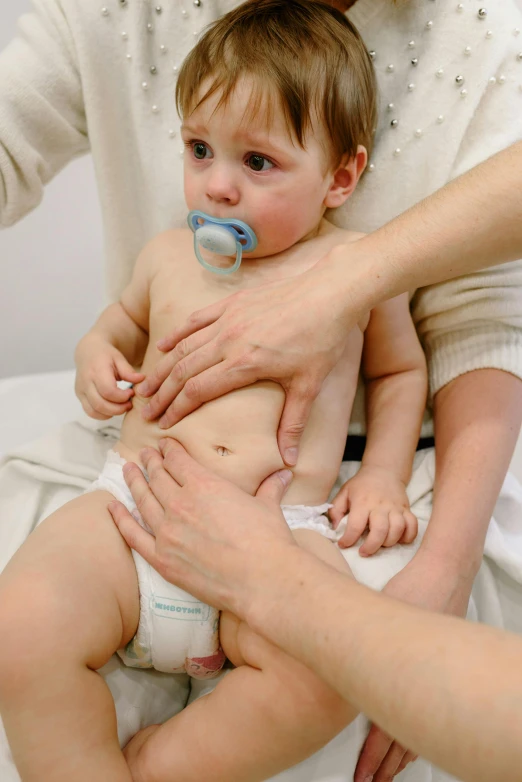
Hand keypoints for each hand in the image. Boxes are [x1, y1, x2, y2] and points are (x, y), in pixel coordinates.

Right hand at [74, 335, 144, 419]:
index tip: (131, 393)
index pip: (108, 391)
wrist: (88, 352)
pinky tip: (113, 408)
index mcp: (96, 370)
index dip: (122, 397)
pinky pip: (90, 412)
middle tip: (129, 404)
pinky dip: (103, 415)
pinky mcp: (80, 396)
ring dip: (111, 413)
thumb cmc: (106, 355)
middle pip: (100, 404)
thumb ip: (128, 371)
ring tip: (122, 406)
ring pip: (94, 411)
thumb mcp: (119, 358)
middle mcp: (85, 382)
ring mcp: (81, 390)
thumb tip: (141, 380)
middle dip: (118, 408)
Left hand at [109, 438, 294, 617]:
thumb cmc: (268, 541)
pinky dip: (120, 519)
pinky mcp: (162, 559)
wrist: (263, 580)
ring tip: (127, 470)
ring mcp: (167, 531)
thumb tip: (283, 474)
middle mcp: (180, 503)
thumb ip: (269, 488)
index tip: (165, 446)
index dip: (169, 450)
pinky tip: (112, 507)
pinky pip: (133, 535)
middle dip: (150, 462)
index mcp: (204, 484)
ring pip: (143, 500)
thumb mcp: (268, 506)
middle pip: (157, 476)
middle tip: (143, 455)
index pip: (178, 460)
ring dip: (133, 482)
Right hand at [136, 248, 360, 465]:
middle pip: (183, 370)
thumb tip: (288, 460)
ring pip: (183, 346)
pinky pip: (196, 319)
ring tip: (145, 384)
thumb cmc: (323, 339)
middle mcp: (229, 340)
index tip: (163, 424)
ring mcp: (228, 318)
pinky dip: (177, 333)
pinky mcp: (233, 302)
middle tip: (145, 410)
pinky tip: (163, 345)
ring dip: (162, 366)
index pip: (198, 390)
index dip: (177, 409)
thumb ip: (292, 423)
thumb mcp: (308, 386)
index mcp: (244, 363)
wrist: (330, 293)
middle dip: (161, 393)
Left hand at [330, 465, 417, 555]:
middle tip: (363, 552)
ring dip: (389, 542)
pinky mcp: (407, 509)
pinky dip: (408, 536)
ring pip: (397, 529)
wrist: (383, 471)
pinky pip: (413, 525)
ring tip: (380, 544)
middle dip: (371, 546)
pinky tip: (399, 540)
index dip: (349, 539)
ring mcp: (396, 507)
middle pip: (380, 530)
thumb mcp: (344, 493)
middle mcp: (380, 505)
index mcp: (362, 502)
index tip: (343, 544)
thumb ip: (336, 510)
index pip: (356, 525)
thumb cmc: (361, 485)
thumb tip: (334, 528)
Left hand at [354, 552, 472, 780]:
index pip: (383, 725)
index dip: (373, 754)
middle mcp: (412, 678)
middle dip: (385, 763)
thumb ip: (352, 640)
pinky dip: (418, 732)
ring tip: (387, 774)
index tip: (363, 774)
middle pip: (400, 735)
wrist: (445, 574)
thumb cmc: (409, 590)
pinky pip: (428, 710)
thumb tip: (323, 655)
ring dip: (401, 753)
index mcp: (393, 669)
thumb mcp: (372, 611)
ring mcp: (427, 676)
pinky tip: (410, 744)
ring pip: (416, 727)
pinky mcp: (437, 668)